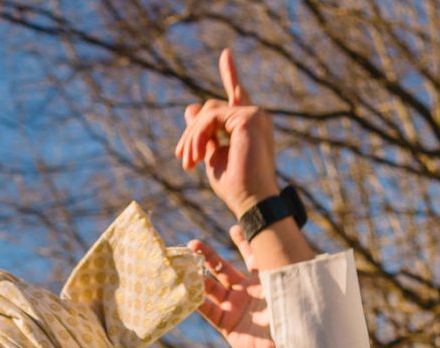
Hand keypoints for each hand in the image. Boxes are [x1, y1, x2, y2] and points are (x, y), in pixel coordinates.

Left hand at [176, 49, 278, 219]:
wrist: (251, 201)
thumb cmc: (235, 185)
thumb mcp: (212, 154)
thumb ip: (203, 132)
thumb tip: (190, 108)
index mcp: (250, 124)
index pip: (237, 93)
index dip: (230, 73)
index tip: (225, 54)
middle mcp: (256, 115)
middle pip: (211, 109)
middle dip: (193, 132)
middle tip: (184, 159)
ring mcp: (254, 114)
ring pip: (208, 112)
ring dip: (193, 137)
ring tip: (189, 161)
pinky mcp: (247, 117)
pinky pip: (211, 117)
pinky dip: (198, 136)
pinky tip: (196, 155)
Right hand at [189, 236, 277, 347]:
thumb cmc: (295, 320)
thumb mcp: (288, 291)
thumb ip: (279, 275)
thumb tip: (280, 257)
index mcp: (264, 280)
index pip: (251, 257)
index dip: (242, 242)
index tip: (234, 228)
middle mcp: (247, 292)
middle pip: (223, 270)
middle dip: (208, 256)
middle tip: (193, 244)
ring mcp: (235, 307)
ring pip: (212, 288)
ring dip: (199, 277)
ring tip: (187, 265)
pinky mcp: (228, 324)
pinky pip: (209, 311)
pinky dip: (198, 302)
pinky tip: (189, 292)